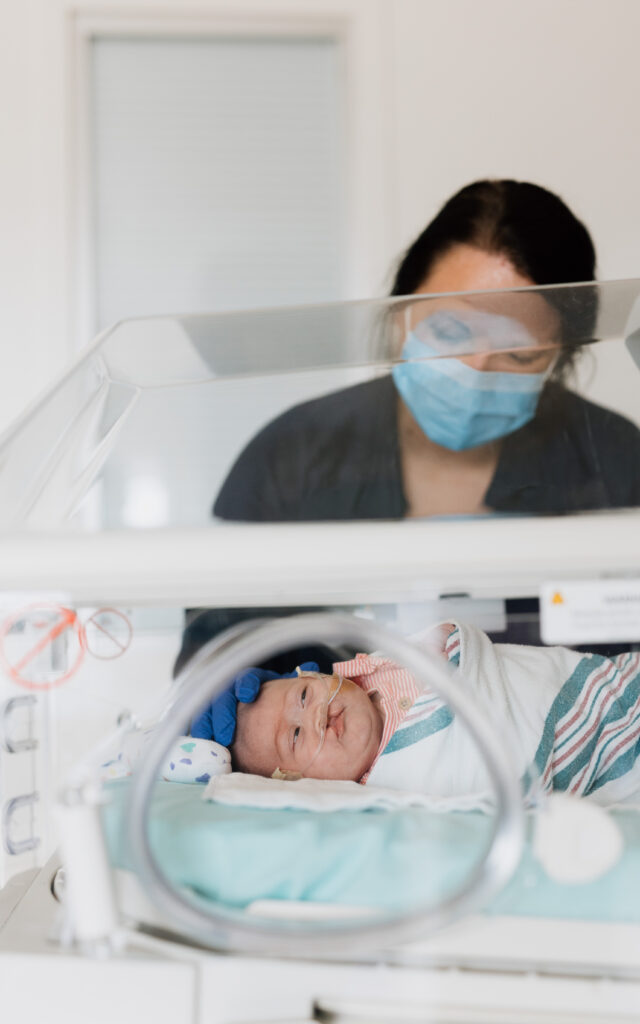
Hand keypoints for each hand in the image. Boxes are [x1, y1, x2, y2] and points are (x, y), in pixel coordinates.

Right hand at [190, 662, 318, 745]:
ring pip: (206, 707)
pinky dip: (198, 731)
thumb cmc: (270, 701)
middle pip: (222, 694)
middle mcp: (231, 688)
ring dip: (207, 724)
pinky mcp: (205, 715)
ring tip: (212, 741)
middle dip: (223, 713)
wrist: (249, 704)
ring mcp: (215, 701)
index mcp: (252, 680)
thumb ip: (295, 682)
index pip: (247, 677)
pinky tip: (200, 743)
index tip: (249, 694)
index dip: (246, 684)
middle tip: (227, 733)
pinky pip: (198, 720)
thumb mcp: (282, 691)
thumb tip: (314, 667)